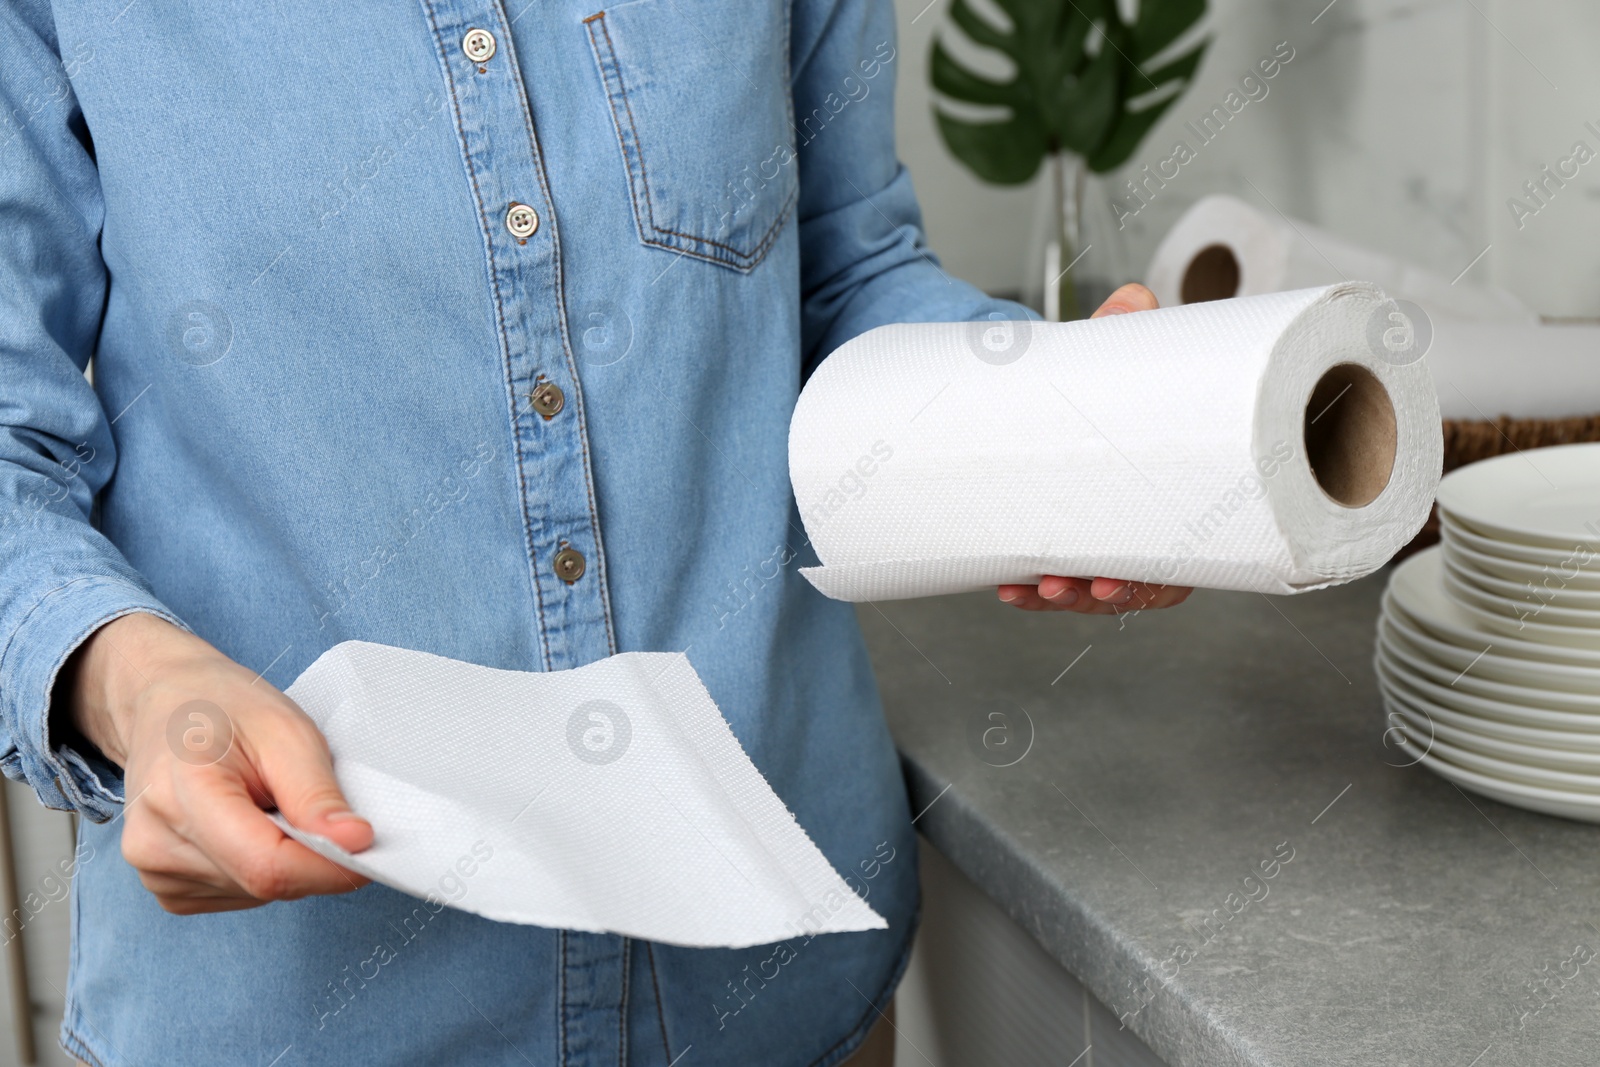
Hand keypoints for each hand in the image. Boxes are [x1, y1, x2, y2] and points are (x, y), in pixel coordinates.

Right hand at [65, 613, 372, 913]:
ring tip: (265, 801)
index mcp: (180, 792)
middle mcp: (153, 842)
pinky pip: (240, 895)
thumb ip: (317, 794)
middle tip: (308, 801)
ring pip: (256, 893)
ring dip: (284, 858)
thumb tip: (355, 844)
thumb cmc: (225, 709)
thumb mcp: (287, 731)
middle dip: (309, 854)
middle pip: (263, 882)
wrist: (168, 705)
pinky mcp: (167, 889)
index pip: (265, 865)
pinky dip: (261, 867)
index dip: (327, 866)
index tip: (367, 846)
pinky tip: (247, 823)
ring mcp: (155, 871)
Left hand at [998, 283, 1194, 615]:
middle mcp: (1149, 523)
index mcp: (1178, 494)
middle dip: (1099, 595)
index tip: (1115, 583)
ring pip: (1094, 587)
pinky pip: (1056, 573)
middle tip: (1068, 587)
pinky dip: (1031, 584)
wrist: (1084, 382)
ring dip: (1063, 596)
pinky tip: (1007, 583)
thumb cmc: (1121, 379)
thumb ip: (1127, 331)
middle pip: (1135, 586)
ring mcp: (1108, 532)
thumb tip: (1130, 300)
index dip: (1150, 583)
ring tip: (1034, 586)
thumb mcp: (1123, 354)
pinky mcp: (1068, 533)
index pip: (1178, 562)